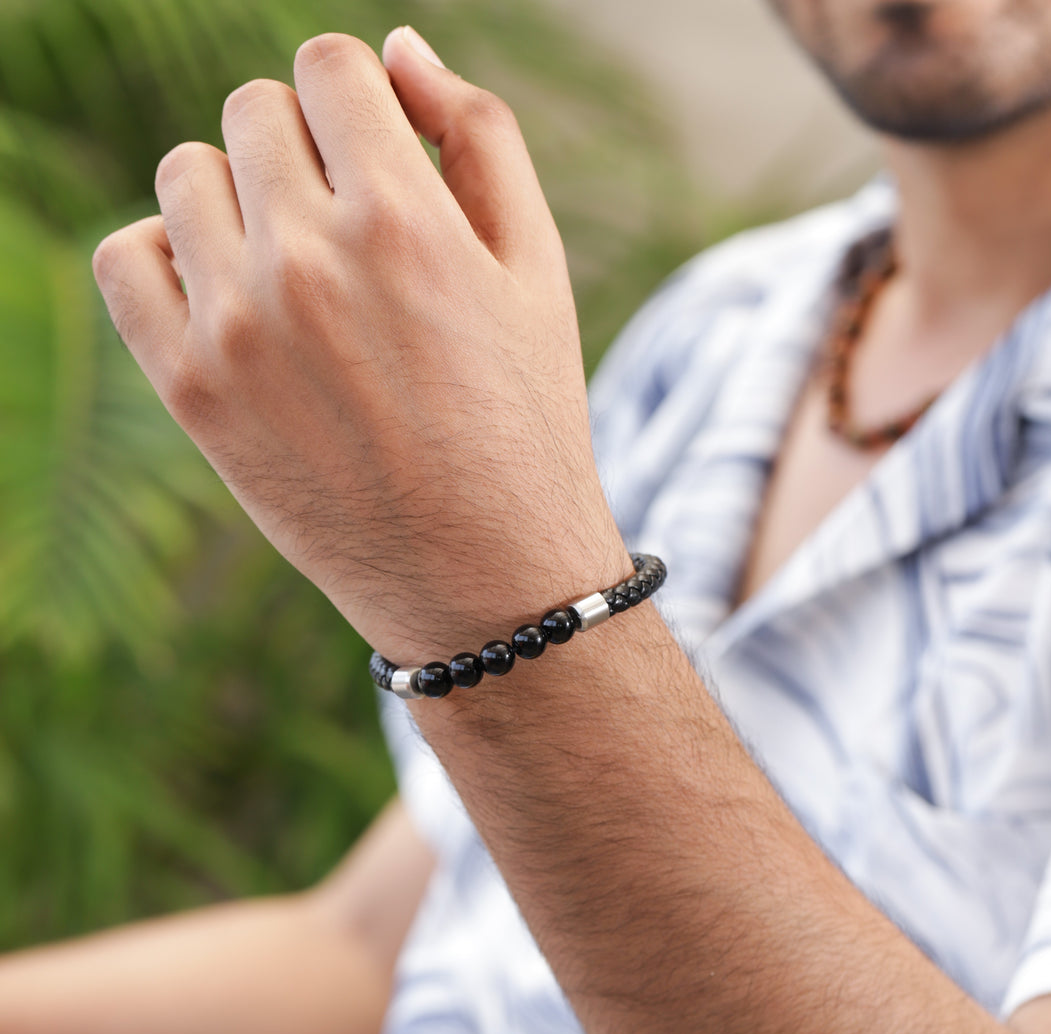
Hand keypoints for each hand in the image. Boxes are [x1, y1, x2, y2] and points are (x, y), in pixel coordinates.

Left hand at [93, 28, 628, 660]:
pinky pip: (124, 259)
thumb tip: (399, 49)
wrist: (484, 575)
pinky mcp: (193, 391)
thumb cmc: (524, 421)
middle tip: (350, 231)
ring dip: (236, 198)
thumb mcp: (538, 272)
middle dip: (303, 149)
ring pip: (185, 176)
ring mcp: (238, 328)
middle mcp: (308, 260)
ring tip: (295, 270)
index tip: (376, 156)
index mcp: (403, 218)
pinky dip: (165, 255)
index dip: (357, 101)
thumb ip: (481, 139)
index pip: (330, 66)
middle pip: (253, 112)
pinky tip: (228, 295)